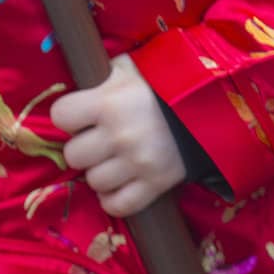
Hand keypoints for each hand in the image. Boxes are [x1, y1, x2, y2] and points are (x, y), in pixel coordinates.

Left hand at [51, 53, 185, 216]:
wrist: (213, 106)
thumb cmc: (163, 82)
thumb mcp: (130, 67)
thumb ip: (102, 76)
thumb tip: (78, 82)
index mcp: (108, 102)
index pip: (61, 116)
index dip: (68, 116)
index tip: (79, 116)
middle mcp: (119, 135)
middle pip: (73, 155)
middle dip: (82, 147)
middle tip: (97, 141)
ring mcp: (137, 164)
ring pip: (94, 182)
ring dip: (100, 172)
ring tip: (113, 160)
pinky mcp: (155, 186)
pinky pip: (118, 205)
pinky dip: (114, 198)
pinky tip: (119, 184)